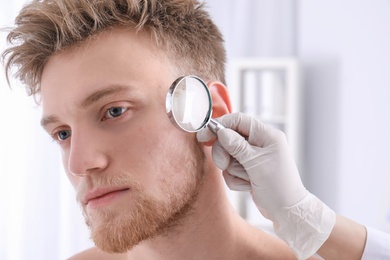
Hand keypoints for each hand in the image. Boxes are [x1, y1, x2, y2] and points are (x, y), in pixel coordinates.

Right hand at [197, 112, 335, 259]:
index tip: (204, 135)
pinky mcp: (248, 170)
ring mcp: (253, 157)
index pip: (239, 120)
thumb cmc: (279, 187)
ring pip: (228, 156)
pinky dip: (236, 179)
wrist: (286, 212)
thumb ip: (237, 146)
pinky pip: (231, 170)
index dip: (220, 125)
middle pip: (229, 139)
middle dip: (225, 154)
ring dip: (233, 170)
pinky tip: (249, 186)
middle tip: (224, 164)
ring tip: (248, 179)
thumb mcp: (257, 164)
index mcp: (266, 136)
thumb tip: (221, 131)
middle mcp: (260, 143)